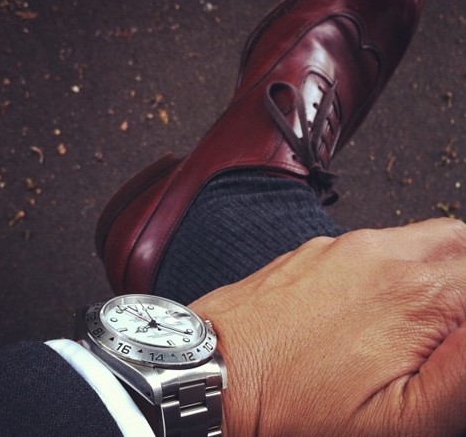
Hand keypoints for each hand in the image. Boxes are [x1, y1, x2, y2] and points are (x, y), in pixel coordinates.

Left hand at [191, 218, 465, 435]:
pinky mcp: (312, 251)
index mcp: (413, 293)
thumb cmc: (293, 405)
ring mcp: (339, 246)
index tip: (456, 332)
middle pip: (457, 241)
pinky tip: (370, 306)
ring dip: (432, 266)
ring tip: (417, 318)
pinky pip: (368, 244)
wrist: (212, 372)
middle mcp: (378, 254)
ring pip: (414, 237)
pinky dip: (388, 264)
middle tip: (452, 320)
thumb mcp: (399, 417)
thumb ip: (460, 372)